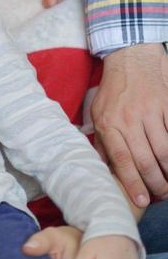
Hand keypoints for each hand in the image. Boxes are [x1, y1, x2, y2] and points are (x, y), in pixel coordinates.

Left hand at [92, 43, 167, 205]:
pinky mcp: (166, 105)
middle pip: (146, 160)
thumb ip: (102, 141)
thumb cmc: (114, 90)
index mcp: (109, 123)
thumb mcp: (98, 113)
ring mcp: (149, 112)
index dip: (133, 182)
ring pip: (164, 151)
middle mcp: (129, 119)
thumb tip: (104, 169)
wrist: (131, 58)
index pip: (121, 159)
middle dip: (157, 183)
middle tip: (162, 195)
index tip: (142, 200)